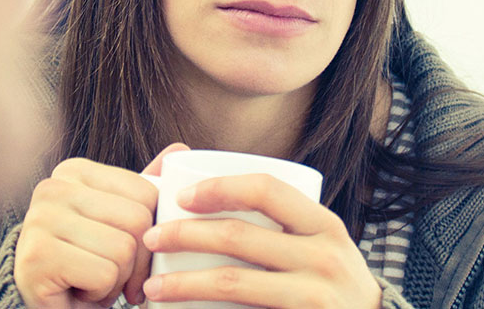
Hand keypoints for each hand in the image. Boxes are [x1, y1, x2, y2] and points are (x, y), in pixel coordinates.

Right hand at [16, 143, 190, 307]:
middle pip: (138, 221)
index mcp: (74, 171)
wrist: (52, 308)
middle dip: (136, 261)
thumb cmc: (88, 265)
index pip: (146, 192)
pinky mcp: (38, 256)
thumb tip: (180, 149)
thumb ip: (143, 187)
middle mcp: (52, 188)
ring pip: (123, 250)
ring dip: (117, 279)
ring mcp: (40, 219)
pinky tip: (78, 291)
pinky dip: (100, 293)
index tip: (129, 252)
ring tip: (92, 281)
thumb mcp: (119, 222)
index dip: (151, 232)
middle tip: (111, 273)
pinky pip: (104, 275)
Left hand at [140, 173, 381, 308]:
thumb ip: (288, 225)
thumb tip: (212, 191)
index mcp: (325, 226)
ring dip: (181, 284)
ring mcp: (315, 297)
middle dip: (183, 234)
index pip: (266, 189)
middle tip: (150, 238)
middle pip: (239, 236)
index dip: (218, 187)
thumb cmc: (333, 286)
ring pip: (233, 283)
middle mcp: (324, 257)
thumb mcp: (323, 247)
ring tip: (152, 286)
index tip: (181, 197)